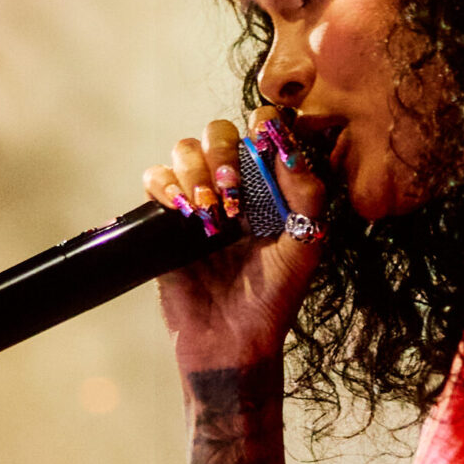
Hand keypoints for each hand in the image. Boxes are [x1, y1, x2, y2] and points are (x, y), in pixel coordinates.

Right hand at [144, 114, 330, 379]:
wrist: (232, 338)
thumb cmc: (273, 297)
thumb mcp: (305, 247)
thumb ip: (308, 197)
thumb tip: (290, 150)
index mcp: (269, 186)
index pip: (263, 132)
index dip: (263, 125)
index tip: (264, 143)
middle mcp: (233, 186)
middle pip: (218, 131)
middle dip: (224, 152)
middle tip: (231, 194)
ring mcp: (197, 199)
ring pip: (184, 149)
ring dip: (195, 172)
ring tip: (208, 214)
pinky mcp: (165, 218)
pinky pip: (155, 179)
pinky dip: (164, 185)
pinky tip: (182, 212)